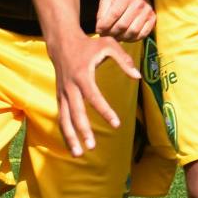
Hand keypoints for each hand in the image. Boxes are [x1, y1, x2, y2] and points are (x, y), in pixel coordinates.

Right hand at [50, 33, 137, 156]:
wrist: (62, 43)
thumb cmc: (89, 44)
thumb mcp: (108, 45)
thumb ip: (124, 60)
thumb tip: (138, 76)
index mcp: (83, 75)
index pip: (94, 97)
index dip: (104, 111)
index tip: (116, 124)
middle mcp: (70, 87)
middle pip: (75, 112)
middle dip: (83, 130)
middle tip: (92, 147)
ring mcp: (62, 93)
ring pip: (64, 118)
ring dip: (70, 137)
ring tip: (78, 154)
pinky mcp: (59, 97)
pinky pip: (61, 117)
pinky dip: (65, 132)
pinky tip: (72, 146)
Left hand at [94, 0, 155, 40]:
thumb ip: (102, 12)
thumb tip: (100, 28)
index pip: (114, 14)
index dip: (105, 25)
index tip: (98, 30)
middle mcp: (138, 3)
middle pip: (122, 25)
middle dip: (111, 33)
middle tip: (106, 35)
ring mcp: (147, 12)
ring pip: (132, 32)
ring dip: (121, 38)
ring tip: (115, 36)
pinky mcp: (153, 19)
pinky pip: (142, 35)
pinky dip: (132, 39)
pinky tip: (125, 37)